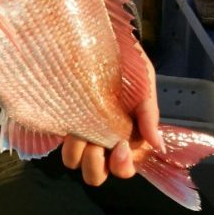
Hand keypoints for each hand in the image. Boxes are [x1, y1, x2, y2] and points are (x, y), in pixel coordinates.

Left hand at [61, 48, 160, 185]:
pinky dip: (62, 138)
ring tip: (79, 129)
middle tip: (95, 143)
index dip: (123, 166)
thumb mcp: (144, 84)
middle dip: (95, 165)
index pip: (124, 168)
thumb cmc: (127, 63)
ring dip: (76, 151)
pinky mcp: (62, 121)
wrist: (102, 39)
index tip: (121, 146)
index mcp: (127, 137)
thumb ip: (149, 113)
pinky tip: (69, 120)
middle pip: (96, 175)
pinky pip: (58, 143)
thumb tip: (155, 144)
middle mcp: (103, 140)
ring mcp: (82, 133)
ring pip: (74, 162)